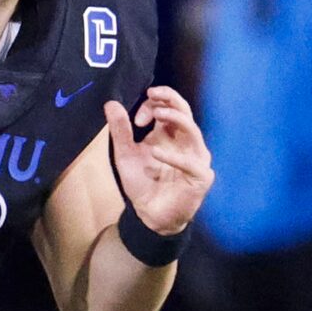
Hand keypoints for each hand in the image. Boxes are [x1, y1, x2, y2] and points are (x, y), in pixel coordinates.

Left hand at [105, 86, 211, 237]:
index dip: (153, 104)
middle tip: (152, 94)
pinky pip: (191, 163)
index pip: (169, 107)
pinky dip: (173, 157)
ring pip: (193, 130)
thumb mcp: (125, 155)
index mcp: (170, 134)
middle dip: (170, 99)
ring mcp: (196, 158)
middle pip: (185, 111)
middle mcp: (185, 142)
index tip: (135, 118)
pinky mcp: (200, 177)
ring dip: (176, 119)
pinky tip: (155, 153)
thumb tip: (110, 103)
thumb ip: (120, 130)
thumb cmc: (142, 183)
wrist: (150, 216)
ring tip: (158, 115)